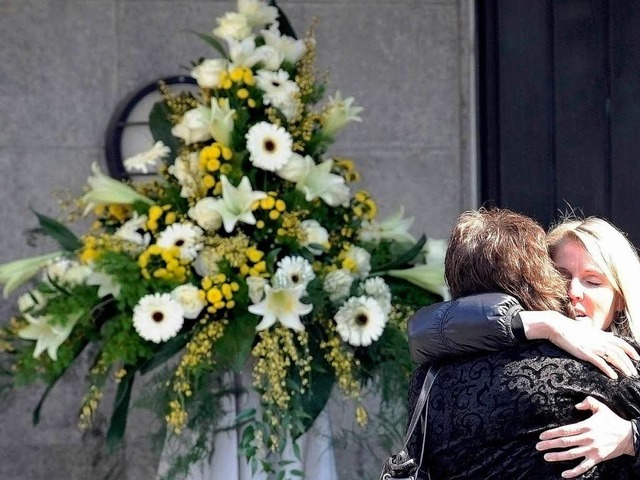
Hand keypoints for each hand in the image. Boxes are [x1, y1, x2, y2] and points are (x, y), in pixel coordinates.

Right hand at [521, 311, 639, 378]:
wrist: (557, 326)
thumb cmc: (570, 328)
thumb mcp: (587, 330)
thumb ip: (599, 334)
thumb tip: (608, 335)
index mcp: (601, 335)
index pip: (621, 342)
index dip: (631, 350)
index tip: (637, 357)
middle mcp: (600, 340)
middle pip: (620, 352)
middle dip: (629, 363)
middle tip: (634, 372)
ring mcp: (593, 346)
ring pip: (614, 357)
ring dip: (623, 367)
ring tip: (628, 375)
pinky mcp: (585, 353)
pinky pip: (600, 362)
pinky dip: (609, 370)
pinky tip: (614, 377)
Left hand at [536, 396, 635, 477]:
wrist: (628, 436)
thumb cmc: (612, 421)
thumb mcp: (601, 407)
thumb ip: (588, 402)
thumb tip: (577, 405)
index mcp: (586, 426)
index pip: (565, 430)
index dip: (552, 433)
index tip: (541, 436)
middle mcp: (587, 439)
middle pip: (565, 443)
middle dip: (550, 445)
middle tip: (538, 446)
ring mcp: (592, 450)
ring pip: (572, 454)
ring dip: (558, 456)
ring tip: (546, 457)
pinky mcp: (597, 459)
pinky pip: (584, 467)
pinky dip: (574, 472)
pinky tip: (564, 474)